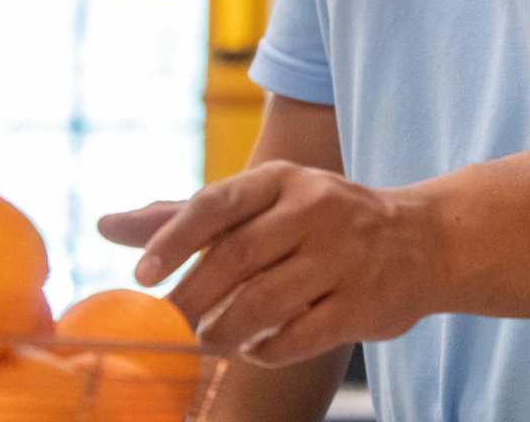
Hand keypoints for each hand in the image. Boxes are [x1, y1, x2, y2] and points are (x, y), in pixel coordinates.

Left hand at [98, 162, 445, 367]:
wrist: (423, 239)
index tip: (141, 276)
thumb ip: (186, 216)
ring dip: (224, 329)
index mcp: (282, 180)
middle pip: (236, 258)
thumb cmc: (321, 220)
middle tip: (166, 326)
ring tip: (206, 341)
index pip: (217, 203)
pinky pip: (299, 337)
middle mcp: (314, 211)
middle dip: (191, 298)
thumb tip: (106, 226)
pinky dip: (266, 350)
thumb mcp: (262, 202)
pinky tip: (253, 349)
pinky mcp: (361, 304)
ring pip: (264, 303)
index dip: (174, 239)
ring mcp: (342, 258)